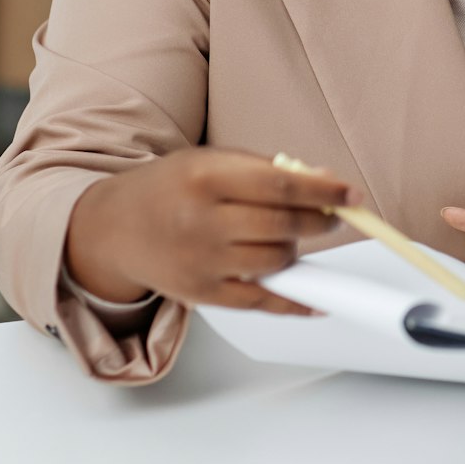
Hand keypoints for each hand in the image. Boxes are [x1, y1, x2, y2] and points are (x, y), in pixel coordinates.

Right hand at [64, 148, 353, 314]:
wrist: (113, 228)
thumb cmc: (170, 188)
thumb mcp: (211, 161)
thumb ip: (267, 169)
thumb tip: (326, 180)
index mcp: (206, 179)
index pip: (280, 186)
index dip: (324, 191)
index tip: (351, 194)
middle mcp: (202, 222)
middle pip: (283, 226)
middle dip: (322, 222)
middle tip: (334, 216)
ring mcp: (201, 262)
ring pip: (276, 261)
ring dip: (297, 250)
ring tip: (288, 237)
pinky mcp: (201, 294)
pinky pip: (260, 302)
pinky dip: (294, 302)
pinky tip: (317, 300)